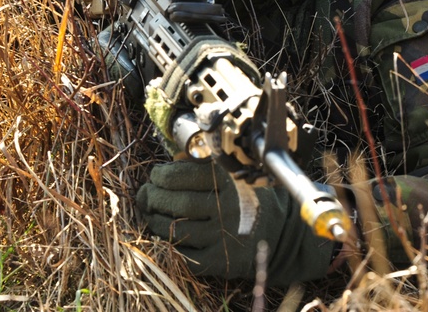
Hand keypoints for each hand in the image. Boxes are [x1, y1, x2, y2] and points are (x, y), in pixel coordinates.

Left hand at [136, 159, 335, 285]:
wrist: (281, 231)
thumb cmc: (250, 197)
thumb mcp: (235, 173)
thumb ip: (204, 166)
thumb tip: (167, 167)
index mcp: (231, 180)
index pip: (184, 175)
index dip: (162, 175)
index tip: (155, 176)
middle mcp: (229, 207)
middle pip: (178, 202)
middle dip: (154, 197)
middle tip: (146, 194)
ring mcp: (224, 236)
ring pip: (176, 229)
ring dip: (155, 220)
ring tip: (151, 213)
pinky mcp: (221, 261)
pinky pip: (183, 255)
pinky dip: (168, 245)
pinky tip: (165, 236)